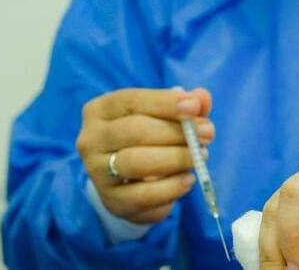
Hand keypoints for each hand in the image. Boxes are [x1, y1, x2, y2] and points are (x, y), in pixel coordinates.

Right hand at [76, 87, 212, 223]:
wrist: (130, 181)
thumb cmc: (148, 138)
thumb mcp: (164, 116)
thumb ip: (186, 105)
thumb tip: (202, 98)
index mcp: (100, 110)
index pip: (132, 101)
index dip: (165, 103)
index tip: (194, 107)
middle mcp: (91, 139)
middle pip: (135, 130)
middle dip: (176, 132)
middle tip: (207, 134)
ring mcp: (97, 172)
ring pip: (137, 162)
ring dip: (176, 158)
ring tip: (199, 156)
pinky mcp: (112, 200)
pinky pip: (143, 195)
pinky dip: (171, 187)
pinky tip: (188, 179)